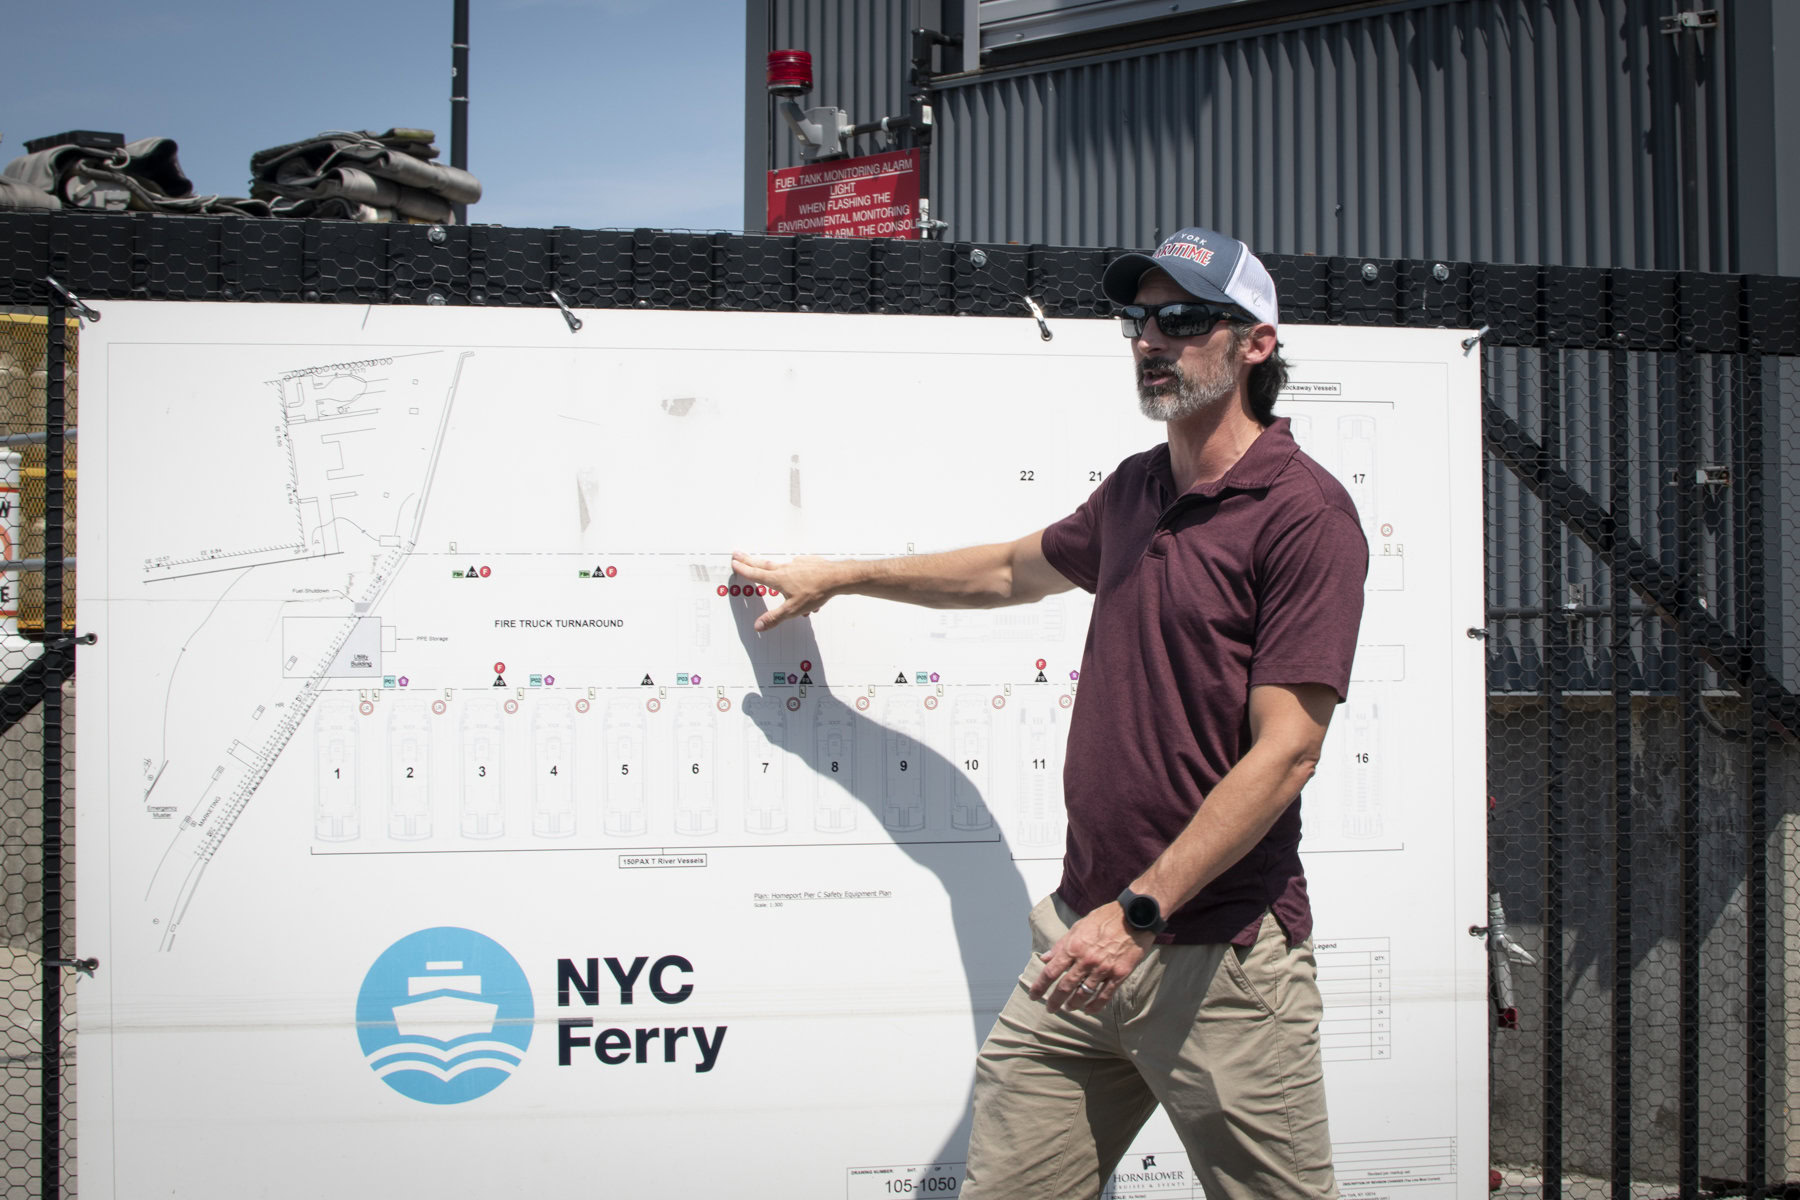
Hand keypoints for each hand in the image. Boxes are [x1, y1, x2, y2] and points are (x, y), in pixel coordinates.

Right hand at [730, 552, 843, 631]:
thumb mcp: (792, 609)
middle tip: (739, 554)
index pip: (756, 574)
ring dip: (772, 568)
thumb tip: (759, 625)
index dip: (743, 569)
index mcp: (778, 579)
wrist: (837, 577)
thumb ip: (775, 618)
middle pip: (763, 564)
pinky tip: (801, 582)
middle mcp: (785, 568)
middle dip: (749, 560)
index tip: (734, 563)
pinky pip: (798, 569)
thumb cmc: (816, 591)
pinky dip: (795, 574)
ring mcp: (797, 564)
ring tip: (769, 569)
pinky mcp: (808, 563)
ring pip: (781, 566)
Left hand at [1028, 902, 1152, 1013]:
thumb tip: (1045, 959)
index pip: (1051, 972)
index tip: (1034, 995)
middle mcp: (1086, 960)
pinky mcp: (1119, 974)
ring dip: (1073, 1004)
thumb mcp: (1078, 926)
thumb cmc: (1105, 918)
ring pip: (1084, 994)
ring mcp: (1103, 969)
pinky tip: (1088, 1009)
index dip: (1040, 986)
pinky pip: (1104, 996)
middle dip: (1055, 1001)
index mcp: (1073, 947)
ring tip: (1069, 1007)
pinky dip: (1095, 1006)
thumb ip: (1061, 945)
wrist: (1135, 915)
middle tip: (1050, 1008)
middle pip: (1065, 987)